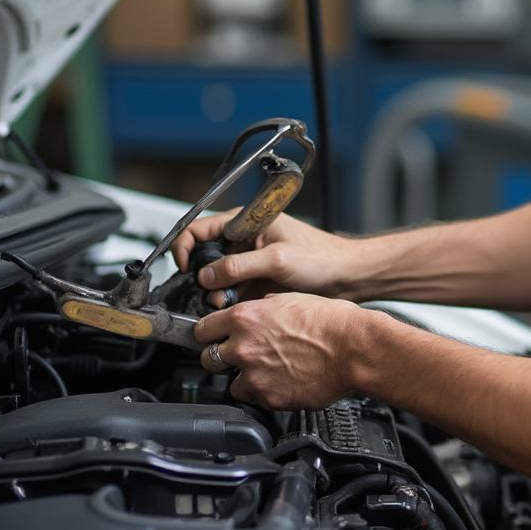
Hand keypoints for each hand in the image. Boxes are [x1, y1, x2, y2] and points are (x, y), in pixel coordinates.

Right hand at [171, 209, 359, 305]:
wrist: (346, 278)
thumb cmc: (322, 256)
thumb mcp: (277, 259)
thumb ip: (239, 266)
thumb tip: (206, 275)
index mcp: (247, 221)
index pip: (201, 228)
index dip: (186, 247)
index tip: (185, 268)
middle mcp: (244, 239)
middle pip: (205, 257)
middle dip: (203, 278)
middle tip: (213, 293)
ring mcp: (250, 262)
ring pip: (216, 279)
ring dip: (216, 293)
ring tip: (227, 303)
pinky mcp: (256, 281)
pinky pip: (230, 292)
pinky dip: (228, 302)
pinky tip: (237, 308)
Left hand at [194, 292, 371, 407]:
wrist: (353, 348)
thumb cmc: (330, 321)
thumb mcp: (290, 298)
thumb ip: (261, 308)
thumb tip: (252, 314)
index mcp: (246, 317)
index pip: (202, 329)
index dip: (209, 332)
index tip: (212, 336)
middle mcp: (243, 346)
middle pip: (208, 358)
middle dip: (222, 356)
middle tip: (241, 353)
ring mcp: (254, 375)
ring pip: (231, 382)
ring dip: (244, 377)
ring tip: (268, 369)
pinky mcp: (268, 398)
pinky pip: (255, 398)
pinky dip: (265, 392)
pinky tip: (283, 380)